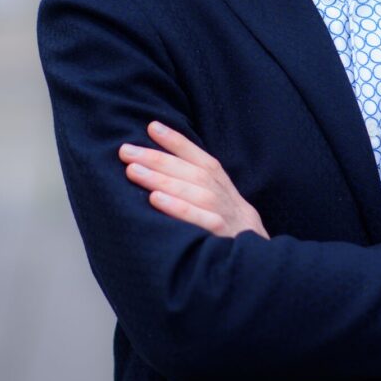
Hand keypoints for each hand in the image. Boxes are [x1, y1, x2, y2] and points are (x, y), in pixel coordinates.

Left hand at [119, 122, 269, 238]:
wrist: (254, 253)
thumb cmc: (224, 219)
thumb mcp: (216, 194)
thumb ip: (193, 177)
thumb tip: (156, 159)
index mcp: (218, 180)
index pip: (197, 156)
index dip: (176, 140)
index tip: (152, 127)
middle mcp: (220, 192)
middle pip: (189, 171)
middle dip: (156, 159)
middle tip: (126, 151)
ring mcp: (221, 212)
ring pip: (192, 191)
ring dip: (161, 179)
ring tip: (133, 171)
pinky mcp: (220, 234)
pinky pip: (199, 219)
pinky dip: (178, 208)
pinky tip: (155, 199)